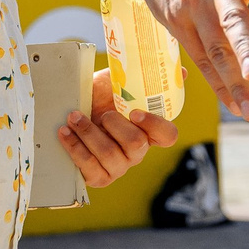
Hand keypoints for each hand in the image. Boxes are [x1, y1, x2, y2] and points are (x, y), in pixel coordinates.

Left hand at [54, 68, 178, 187]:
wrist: (69, 108)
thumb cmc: (97, 96)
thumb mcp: (119, 82)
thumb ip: (145, 76)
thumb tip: (183, 71)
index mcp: (148, 130)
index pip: (168, 135)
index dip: (155, 125)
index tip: (135, 112)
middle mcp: (137, 152)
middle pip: (136, 144)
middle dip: (115, 125)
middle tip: (101, 113)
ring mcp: (118, 167)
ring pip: (110, 155)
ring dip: (89, 133)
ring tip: (74, 117)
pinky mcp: (97, 177)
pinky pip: (90, 168)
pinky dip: (75, 147)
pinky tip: (65, 132)